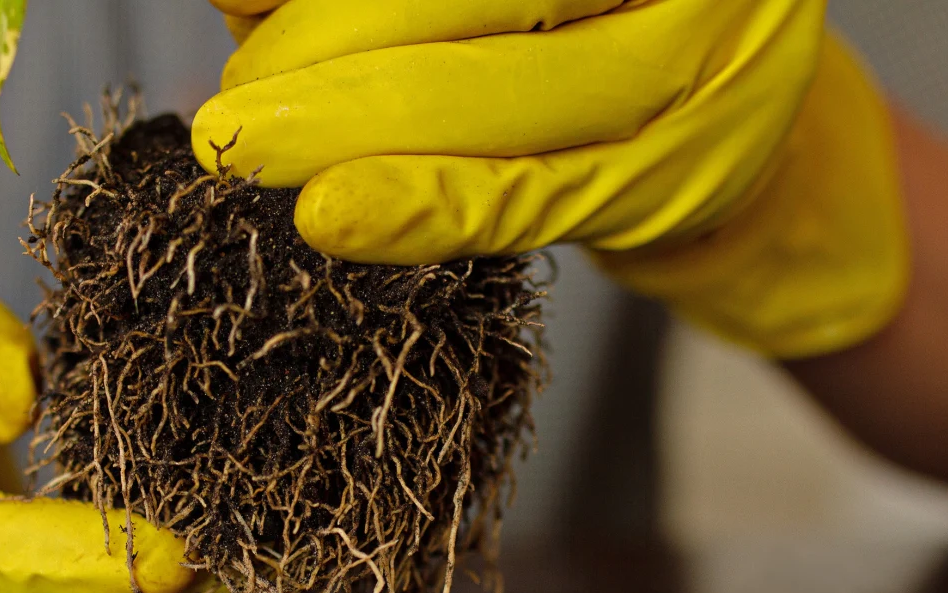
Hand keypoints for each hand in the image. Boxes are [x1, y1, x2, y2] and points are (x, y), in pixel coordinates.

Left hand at [195, 0, 910, 358]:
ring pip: (492, 97)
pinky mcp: (673, 179)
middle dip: (326, 52)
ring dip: (351, 129)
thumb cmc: (571, 17)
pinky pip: (531, 195)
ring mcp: (692, 66)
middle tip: (232, 110)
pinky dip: (426, 208)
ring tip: (252, 152)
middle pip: (472, 0)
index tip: (243, 22)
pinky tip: (336, 216)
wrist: (715, 100)